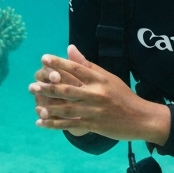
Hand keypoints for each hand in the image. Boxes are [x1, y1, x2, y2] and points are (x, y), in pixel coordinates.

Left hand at [29, 45, 170, 144]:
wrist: (141, 118)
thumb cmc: (123, 96)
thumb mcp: (108, 78)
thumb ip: (88, 65)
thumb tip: (70, 47)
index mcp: (99, 80)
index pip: (77, 69)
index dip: (59, 63)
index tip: (44, 59)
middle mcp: (96, 94)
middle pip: (68, 89)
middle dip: (48, 88)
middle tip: (32, 86)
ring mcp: (94, 111)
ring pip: (67, 108)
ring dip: (49, 107)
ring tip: (34, 105)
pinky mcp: (93, 125)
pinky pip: (70, 125)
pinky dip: (54, 124)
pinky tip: (41, 123)